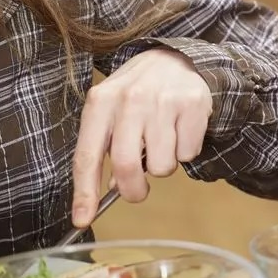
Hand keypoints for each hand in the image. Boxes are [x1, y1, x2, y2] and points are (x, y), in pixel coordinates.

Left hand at [71, 48, 211, 227]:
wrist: (177, 59)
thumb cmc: (138, 92)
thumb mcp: (112, 111)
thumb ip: (106, 147)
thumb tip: (110, 189)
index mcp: (101, 102)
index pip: (87, 155)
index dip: (84, 192)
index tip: (83, 219)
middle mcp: (130, 100)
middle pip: (126, 165)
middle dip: (132, 191)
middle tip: (138, 193)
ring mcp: (164, 101)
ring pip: (162, 165)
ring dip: (163, 166)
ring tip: (163, 144)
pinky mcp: (193, 105)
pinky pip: (188, 153)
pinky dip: (186, 151)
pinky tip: (181, 131)